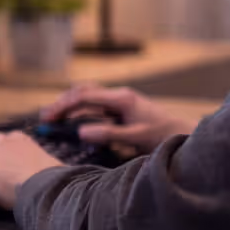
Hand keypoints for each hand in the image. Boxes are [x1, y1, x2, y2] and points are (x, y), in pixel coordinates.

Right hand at [40, 84, 197, 155]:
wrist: (184, 132)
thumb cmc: (163, 136)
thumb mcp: (136, 138)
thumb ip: (109, 134)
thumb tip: (81, 132)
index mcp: (121, 98)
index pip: (84, 96)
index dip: (63, 106)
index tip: (48, 118)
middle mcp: (119, 95)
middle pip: (84, 92)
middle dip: (63, 103)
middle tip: (45, 118)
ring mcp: (121, 101)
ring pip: (89, 96)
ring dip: (71, 105)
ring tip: (54, 117)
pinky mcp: (123, 108)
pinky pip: (97, 105)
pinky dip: (82, 110)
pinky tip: (74, 121)